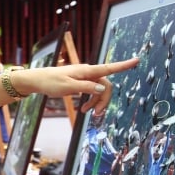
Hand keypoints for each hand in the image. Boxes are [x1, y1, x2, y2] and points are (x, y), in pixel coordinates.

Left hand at [19, 58, 138, 114]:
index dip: (123, 65)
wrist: (38, 80)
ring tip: (86, 112)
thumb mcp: (67, 87)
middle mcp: (88, 73)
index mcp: (86, 71)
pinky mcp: (80, 83)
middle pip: (105, 85)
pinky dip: (90, 101)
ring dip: (96, 102)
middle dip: (104, 100)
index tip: (136, 60)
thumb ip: (85, 87)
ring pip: (99, 90)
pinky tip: (83, 109)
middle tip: (96, 114)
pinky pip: (92, 92)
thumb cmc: (51, 82)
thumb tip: (102, 89)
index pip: (108, 68)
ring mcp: (84, 78)